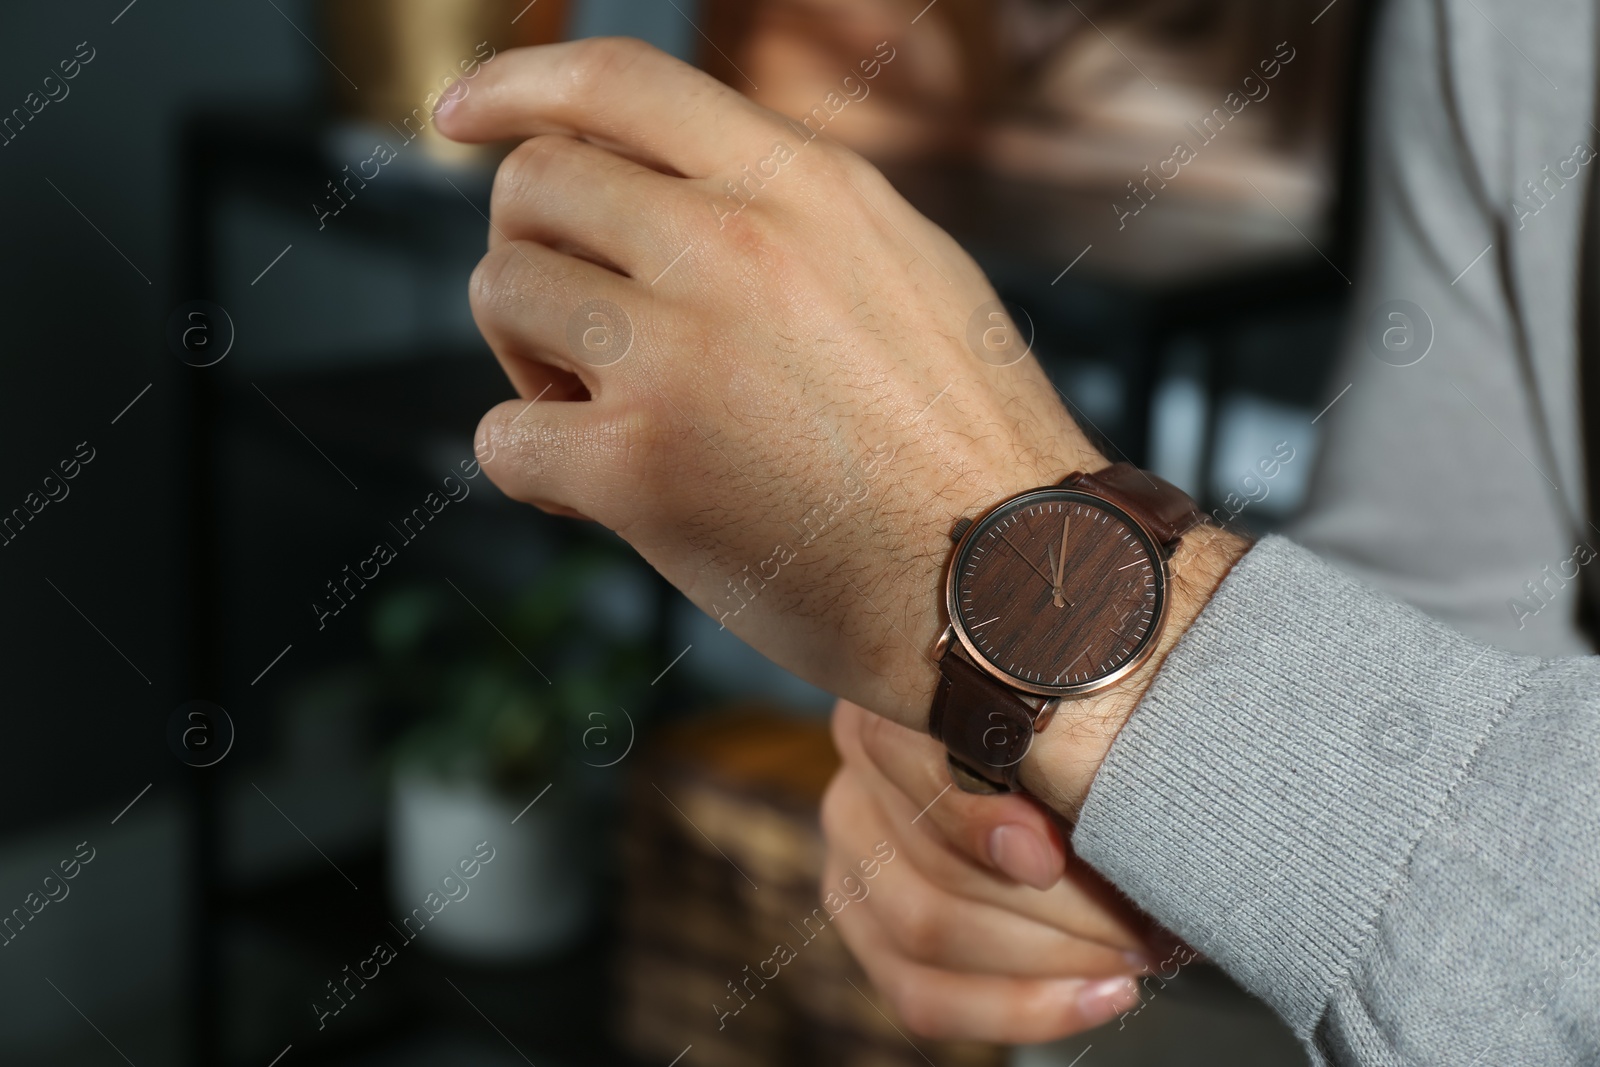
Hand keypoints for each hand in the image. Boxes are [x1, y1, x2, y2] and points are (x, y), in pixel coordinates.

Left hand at [441, 38, 1249, 818]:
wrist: (1011, 585)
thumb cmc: (963, 444)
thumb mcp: (902, 267)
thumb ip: (786, 208)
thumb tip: (666, 183)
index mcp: (803, 185)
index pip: (618, 81)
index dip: (517, 85)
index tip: (461, 116)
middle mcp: (733, 246)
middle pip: (532, 185)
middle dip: (531, 252)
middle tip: (582, 334)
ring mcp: (678, 352)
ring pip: (500, 291)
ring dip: (529, 356)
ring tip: (605, 413)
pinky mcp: (637, 465)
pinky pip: (500, 435)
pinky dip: (533, 464)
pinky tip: (597, 493)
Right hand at [822, 699, 1152, 1040]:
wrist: (1069, 769)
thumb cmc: (1080, 732)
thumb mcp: (1073, 718)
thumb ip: (1056, 751)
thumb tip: (1035, 856)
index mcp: (887, 714)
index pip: (902, 760)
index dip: (973, 815)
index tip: (1050, 858)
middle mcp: (854, 787)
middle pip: (932, 867)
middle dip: (1059, 909)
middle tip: (1147, 921)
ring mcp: (855, 868)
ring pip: (927, 935)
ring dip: (1050, 960)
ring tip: (1138, 954)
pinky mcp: (872, 937)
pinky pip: (925, 997)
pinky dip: (1018, 1008)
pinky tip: (1096, 995)